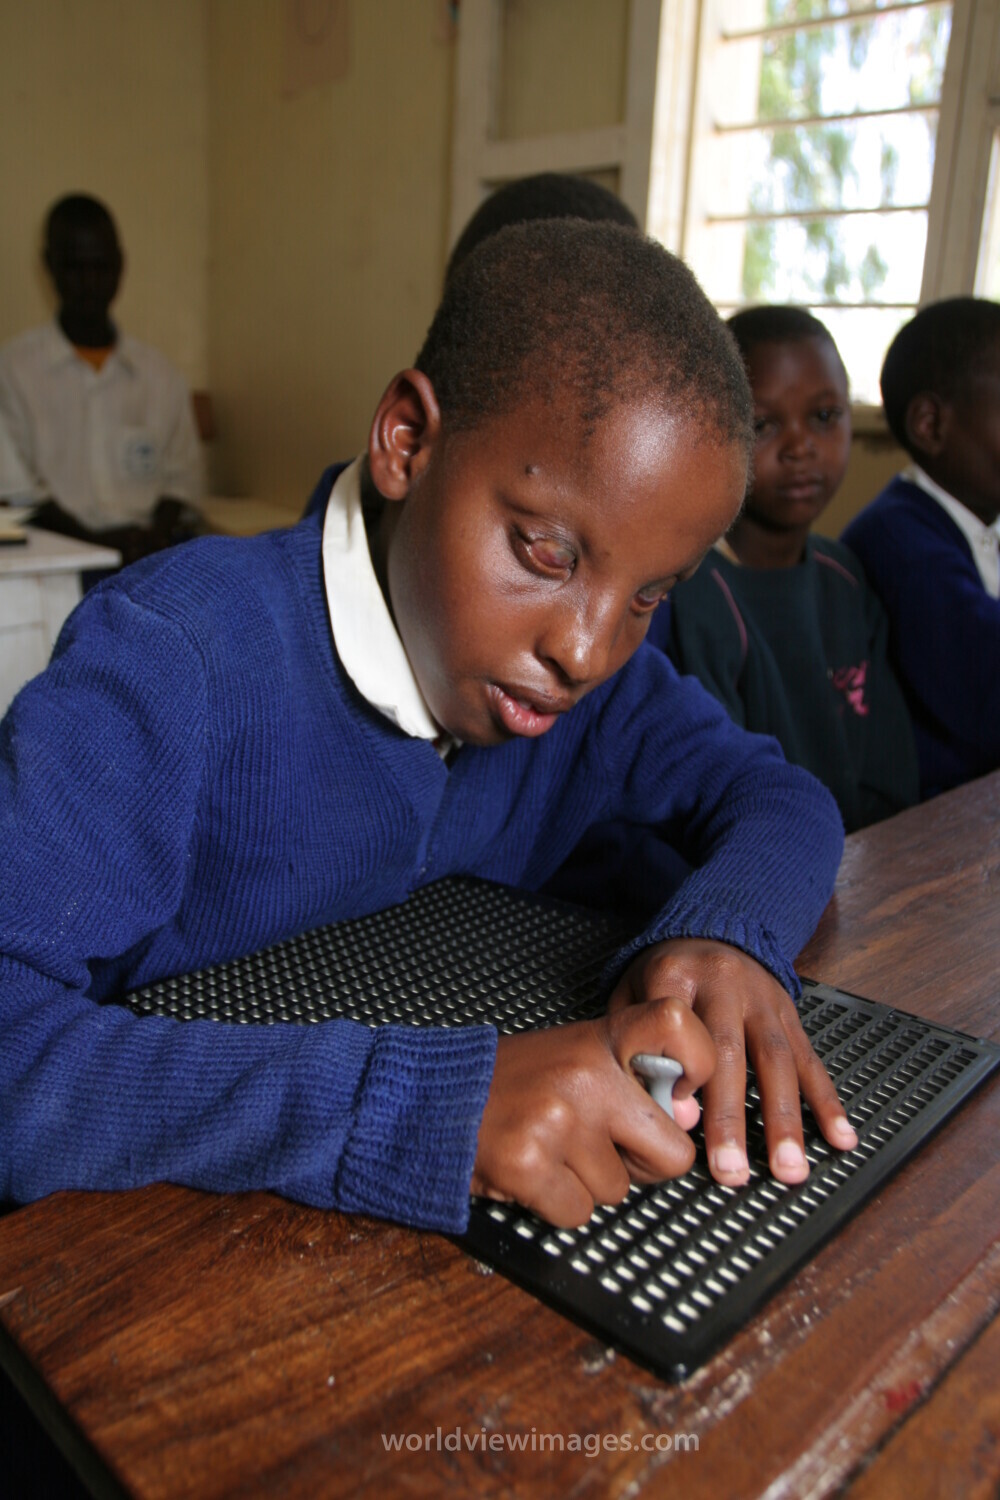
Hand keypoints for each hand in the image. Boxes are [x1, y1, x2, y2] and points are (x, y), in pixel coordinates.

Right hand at [472, 996, 714, 1226]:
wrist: (433, 1097)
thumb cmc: (514, 1083)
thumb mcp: (578, 1058)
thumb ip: (634, 1081)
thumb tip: (688, 1118)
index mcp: (602, 1039)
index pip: (679, 1023)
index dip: (698, 1065)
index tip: (678, 1095)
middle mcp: (587, 1075)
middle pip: (672, 1153)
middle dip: (643, 1166)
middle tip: (602, 1147)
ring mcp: (558, 1119)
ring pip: (620, 1191)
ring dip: (589, 1183)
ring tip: (552, 1149)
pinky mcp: (530, 1164)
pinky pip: (579, 1214)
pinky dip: (558, 1205)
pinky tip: (533, 1172)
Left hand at [609, 938, 856, 1187]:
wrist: (713, 927)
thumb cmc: (665, 974)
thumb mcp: (632, 992)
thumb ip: (635, 1044)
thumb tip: (662, 1109)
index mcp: (676, 974)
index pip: (680, 1027)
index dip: (682, 1075)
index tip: (680, 1121)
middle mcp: (725, 984)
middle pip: (730, 1052)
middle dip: (731, 1117)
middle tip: (730, 1170)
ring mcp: (763, 999)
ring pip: (777, 1061)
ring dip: (785, 1120)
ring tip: (789, 1169)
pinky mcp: (790, 1014)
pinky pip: (810, 1060)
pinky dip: (826, 1102)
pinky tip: (839, 1137)